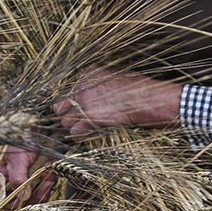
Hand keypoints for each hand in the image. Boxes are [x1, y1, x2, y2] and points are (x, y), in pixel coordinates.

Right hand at [0, 145, 53, 209]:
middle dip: (28, 198)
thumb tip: (22, 197)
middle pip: (17, 203)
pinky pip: (43, 195)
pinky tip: (48, 177)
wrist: (41, 135)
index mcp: (2, 177)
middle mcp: (13, 184)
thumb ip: (17, 178)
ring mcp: (28, 185)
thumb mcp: (17, 159)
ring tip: (44, 178)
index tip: (18, 201)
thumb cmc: (23, 143)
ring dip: (40, 193)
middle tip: (36, 188)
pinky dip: (47, 188)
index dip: (6, 203)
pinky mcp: (40, 184)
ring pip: (31, 201)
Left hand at [49, 70, 181, 139]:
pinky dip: (78, 135)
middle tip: (75, 122)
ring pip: (65, 120)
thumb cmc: (140, 89)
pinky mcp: (89, 118)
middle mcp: (82, 87)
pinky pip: (74, 130)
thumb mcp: (118, 78)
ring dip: (72, 127)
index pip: (69, 91)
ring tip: (81, 130)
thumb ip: (102, 85)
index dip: (72, 103)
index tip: (77, 109)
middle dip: (67, 114)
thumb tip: (99, 94)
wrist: (149, 99)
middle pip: (62, 105)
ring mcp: (84, 103)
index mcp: (88, 75)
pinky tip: (83, 136)